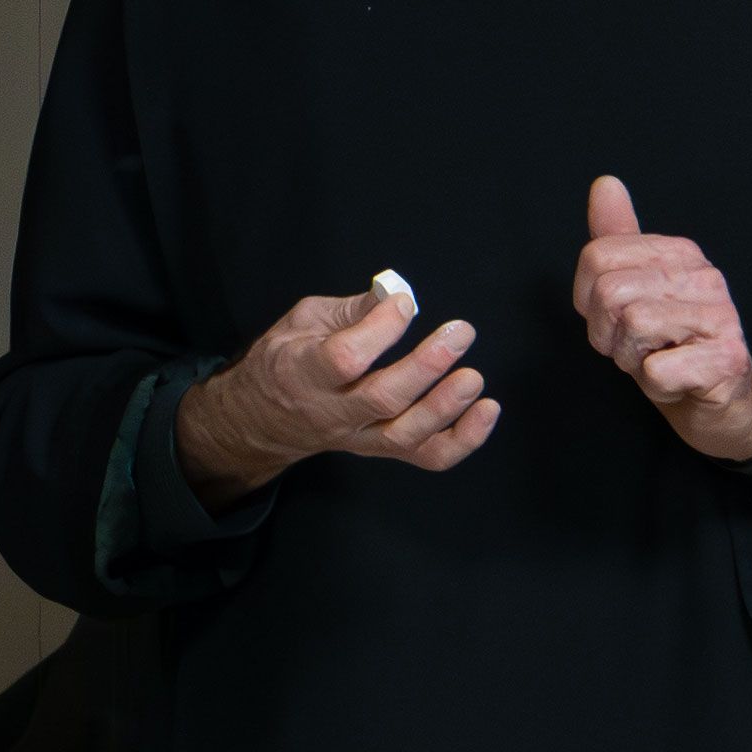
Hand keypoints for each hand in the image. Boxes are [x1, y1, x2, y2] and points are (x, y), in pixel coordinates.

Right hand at [175, 283, 493, 495]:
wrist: (264, 417)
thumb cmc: (287, 360)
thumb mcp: (303, 320)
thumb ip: (352, 308)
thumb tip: (396, 294)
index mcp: (303, 370)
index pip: (344, 357)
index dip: (380, 329)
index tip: (403, 303)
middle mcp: (331, 411)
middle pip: (382, 398)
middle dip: (426, 366)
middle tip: (460, 333)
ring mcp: (359, 436)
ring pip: (404, 434)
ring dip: (446, 407)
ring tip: (473, 377)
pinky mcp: (383, 450)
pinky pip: (427, 457)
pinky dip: (464, 439)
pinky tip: (486, 410)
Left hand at [573, 177, 751, 505]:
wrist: (721, 405)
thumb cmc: (671, 347)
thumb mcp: (635, 291)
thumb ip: (617, 239)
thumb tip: (605, 183)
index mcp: (679, 253)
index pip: (596, 257)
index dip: (588, 301)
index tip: (615, 320)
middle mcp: (705, 276)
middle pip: (609, 292)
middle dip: (607, 334)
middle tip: (636, 347)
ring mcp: (721, 315)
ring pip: (632, 326)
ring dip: (630, 358)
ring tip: (657, 360)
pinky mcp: (727, 358)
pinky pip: (655, 368)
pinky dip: (654, 384)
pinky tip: (676, 380)